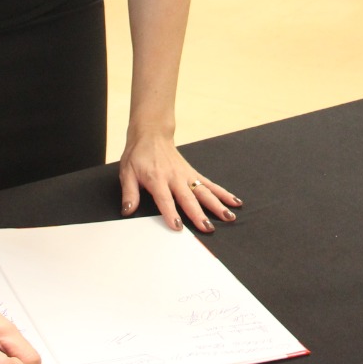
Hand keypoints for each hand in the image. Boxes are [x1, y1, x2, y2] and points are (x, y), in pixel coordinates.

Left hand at [119, 130, 241, 232]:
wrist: (151, 135)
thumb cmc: (138, 155)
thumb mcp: (127, 172)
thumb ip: (129, 193)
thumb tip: (127, 211)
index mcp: (157, 179)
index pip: (165, 199)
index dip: (171, 213)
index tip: (178, 226)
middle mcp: (174, 177)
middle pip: (189, 198)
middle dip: (199, 214)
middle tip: (208, 228)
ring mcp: (186, 175)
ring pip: (204, 192)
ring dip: (217, 205)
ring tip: (229, 217)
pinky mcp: (193, 173)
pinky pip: (210, 184)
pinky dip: (223, 193)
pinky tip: (235, 202)